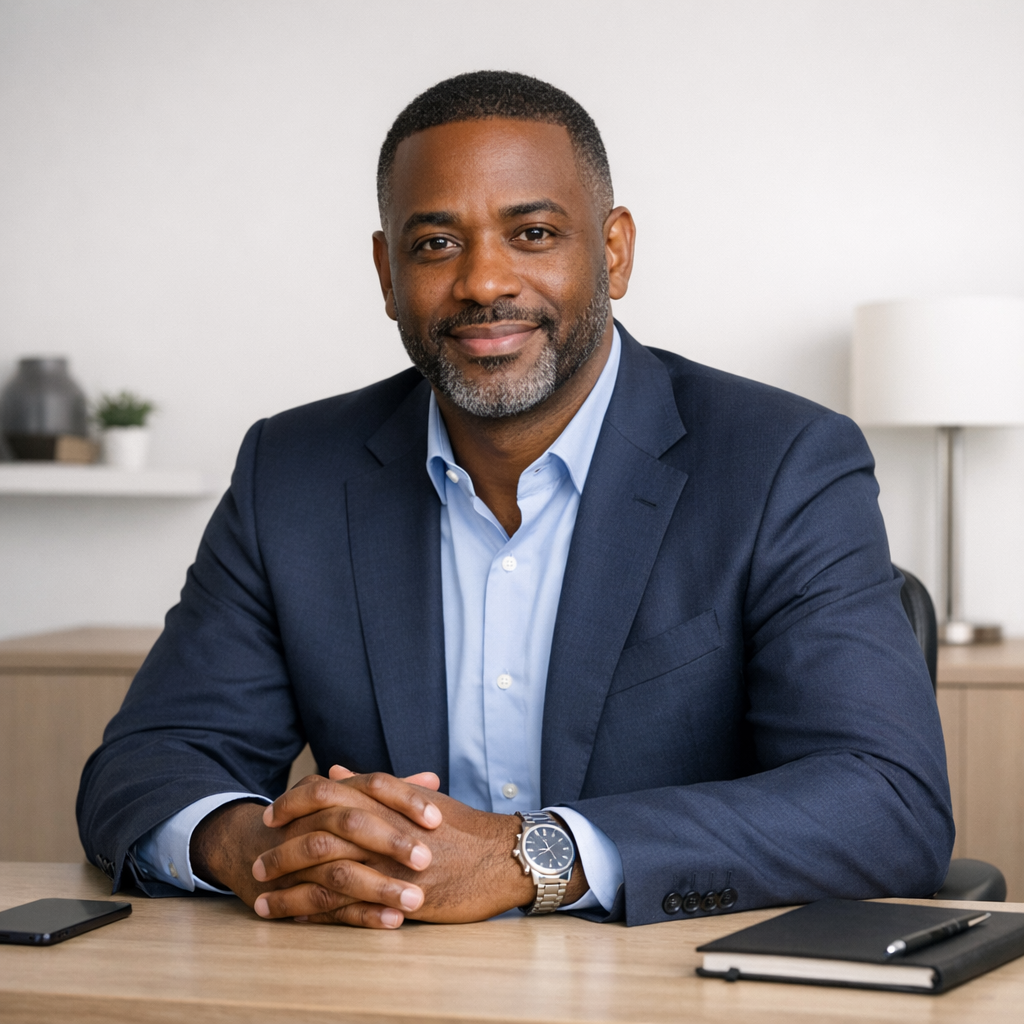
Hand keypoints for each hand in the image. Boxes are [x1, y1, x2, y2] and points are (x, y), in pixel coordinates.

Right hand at [189, 769, 443, 927]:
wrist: (250, 846)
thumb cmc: (317, 821)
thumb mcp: (351, 799)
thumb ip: (392, 791)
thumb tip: (432, 779)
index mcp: (333, 793)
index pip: (372, 785)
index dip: (406, 800)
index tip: (438, 818)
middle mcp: (314, 820)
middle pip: (352, 824)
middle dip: (390, 842)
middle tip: (427, 859)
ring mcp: (300, 858)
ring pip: (340, 870)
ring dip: (380, 887)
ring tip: (416, 900)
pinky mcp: (293, 893)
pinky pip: (328, 906)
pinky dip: (361, 914)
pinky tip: (392, 921)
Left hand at [252, 767, 587, 925]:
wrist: (503, 855)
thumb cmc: (461, 827)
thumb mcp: (415, 799)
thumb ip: (371, 785)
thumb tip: (334, 769)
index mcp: (386, 798)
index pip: (327, 793)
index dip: (293, 804)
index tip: (271, 815)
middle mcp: (384, 826)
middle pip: (318, 834)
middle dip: (282, 850)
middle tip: (258, 863)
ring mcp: (391, 862)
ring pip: (327, 873)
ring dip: (290, 888)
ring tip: (263, 900)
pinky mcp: (401, 895)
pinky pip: (350, 907)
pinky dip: (318, 914)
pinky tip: (297, 921)